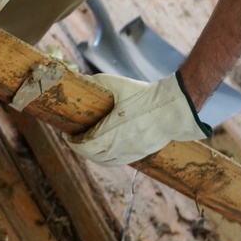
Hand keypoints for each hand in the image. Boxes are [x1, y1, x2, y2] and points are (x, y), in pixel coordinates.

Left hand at [64, 71, 211, 165]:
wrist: (173, 108)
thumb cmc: (145, 95)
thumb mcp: (119, 84)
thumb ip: (99, 82)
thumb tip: (84, 79)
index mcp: (112, 131)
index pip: (85, 145)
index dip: (73, 142)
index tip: (67, 136)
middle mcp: (120, 146)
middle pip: (92, 155)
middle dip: (80, 149)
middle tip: (74, 139)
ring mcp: (131, 152)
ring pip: (105, 161)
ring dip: (92, 155)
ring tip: (87, 145)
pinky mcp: (141, 153)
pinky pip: (118, 161)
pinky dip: (106, 158)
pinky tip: (104, 149)